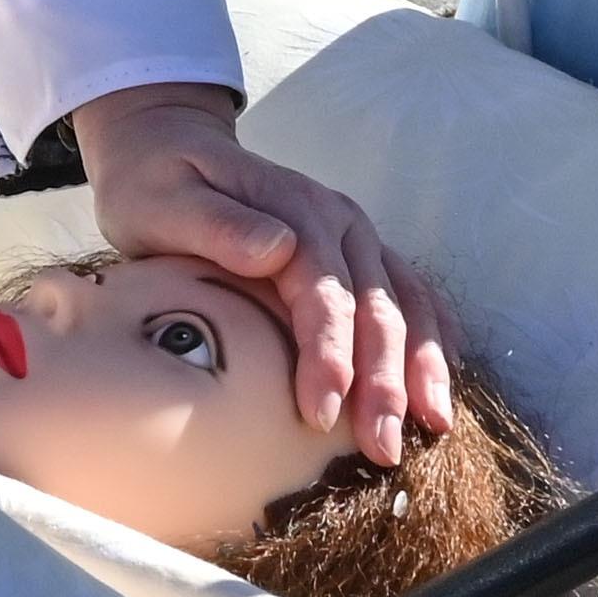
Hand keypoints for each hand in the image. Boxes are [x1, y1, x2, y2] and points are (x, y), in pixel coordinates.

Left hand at [70, 80, 452, 464]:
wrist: (167, 147)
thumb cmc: (157, 186)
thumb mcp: (163, 200)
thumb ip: (216, 224)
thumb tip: (277, 249)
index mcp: (295, 211)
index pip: (323, 293)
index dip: (329, 355)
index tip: (321, 415)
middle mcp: (338, 222)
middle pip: (375, 306)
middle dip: (385, 381)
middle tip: (384, 448)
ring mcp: (355, 237)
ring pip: (406, 302)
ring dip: (422, 367)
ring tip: (433, 427)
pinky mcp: (358, 253)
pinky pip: (411, 293)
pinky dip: (432, 336)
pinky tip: (440, 380)